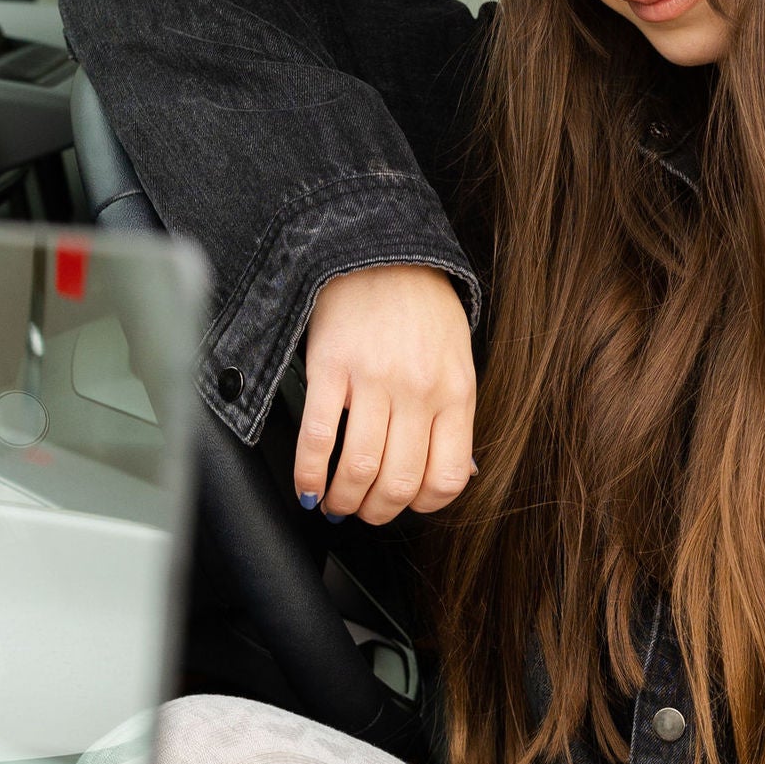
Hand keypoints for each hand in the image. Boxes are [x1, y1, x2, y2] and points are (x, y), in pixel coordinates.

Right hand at [294, 264, 475, 522]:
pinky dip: (309, 472)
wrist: (382, 251)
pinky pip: (320, 436)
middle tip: (362, 512)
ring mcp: (375, 379)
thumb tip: (454, 474)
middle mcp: (418, 391)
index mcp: (455, 393)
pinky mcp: (332, 366)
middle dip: (376, 512)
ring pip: (359, 468)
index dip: (422, 505)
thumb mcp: (457, 360)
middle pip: (398, 482)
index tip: (405, 504)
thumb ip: (454, 417)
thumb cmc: (421, 307)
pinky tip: (307, 485)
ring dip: (342, 500)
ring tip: (333, 503)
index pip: (446, 478)